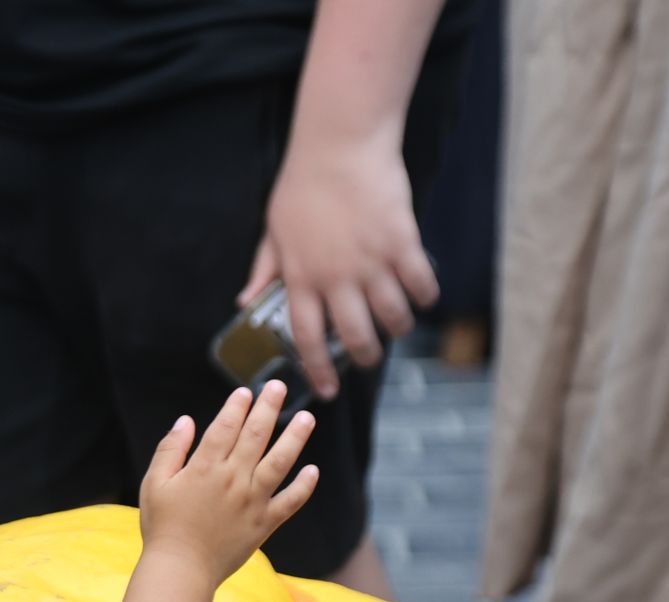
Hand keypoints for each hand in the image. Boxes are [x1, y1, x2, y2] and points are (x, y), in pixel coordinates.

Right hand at [139, 381, 318, 583]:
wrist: (180, 570)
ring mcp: (252, 501)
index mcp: (204, 468)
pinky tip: (313, 471)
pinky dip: (303, 487)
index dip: (237, 406)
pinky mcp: (263, 524)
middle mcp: (232, 480)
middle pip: (256, 435)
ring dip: (295, 437)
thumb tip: (186, 421)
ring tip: (307, 417)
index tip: (246, 392)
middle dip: (269, 407)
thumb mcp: (154, 484)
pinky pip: (289, 502)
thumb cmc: (163, 527)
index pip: (225, 427)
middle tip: (279, 386)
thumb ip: (170, 450)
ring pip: (280, 462)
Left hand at [240, 130, 437, 398]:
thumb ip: (264, 271)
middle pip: (355, 336)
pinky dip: (425, 296)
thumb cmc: (304, 185)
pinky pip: (420, 284)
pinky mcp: (401, 243)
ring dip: (398, 328)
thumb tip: (244, 301)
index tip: (328, 390)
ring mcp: (371, 262)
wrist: (340, 144)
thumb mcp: (274, 231)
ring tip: (398, 325)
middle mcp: (336, 278)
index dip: (318, 370)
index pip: (307, 338)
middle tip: (369, 358)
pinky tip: (422, 296)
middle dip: (365, 356)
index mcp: (300, 278)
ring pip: (392, 316)